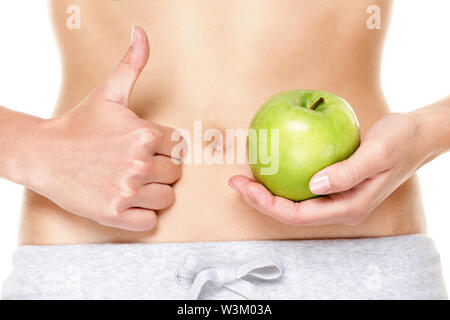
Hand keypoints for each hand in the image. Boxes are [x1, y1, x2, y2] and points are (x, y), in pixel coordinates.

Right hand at [29, 27, 181, 230]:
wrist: (44, 155)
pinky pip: (150, 222)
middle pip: (175, 174)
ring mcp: (127, 191)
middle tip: (136, 164)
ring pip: (166, 198)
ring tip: (132, 182)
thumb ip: (132, 64)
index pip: (180, 147)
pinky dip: (142, 216)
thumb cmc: (80, 124)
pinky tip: (127, 202)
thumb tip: (141, 32)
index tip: (144, 146)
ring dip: (154, 193)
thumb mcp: (109, 93)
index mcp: (144, 134)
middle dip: (160, 169)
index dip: (164, 147)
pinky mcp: (114, 215)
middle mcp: (139, 163)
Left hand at [229, 112, 424, 225]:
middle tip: (235, 181)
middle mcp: (339, 208)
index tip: (244, 186)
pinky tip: (268, 166)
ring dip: (267, 192)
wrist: (415, 137)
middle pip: (290, 212)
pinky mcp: (333, 185)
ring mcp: (336, 198)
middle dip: (260, 200)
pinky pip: (300, 188)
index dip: (267, 204)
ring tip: (244, 177)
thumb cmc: (399, 142)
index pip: (298, 215)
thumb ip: (347, 173)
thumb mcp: (377, 153)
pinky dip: (281, 180)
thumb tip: (313, 186)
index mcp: (348, 207)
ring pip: (293, 202)